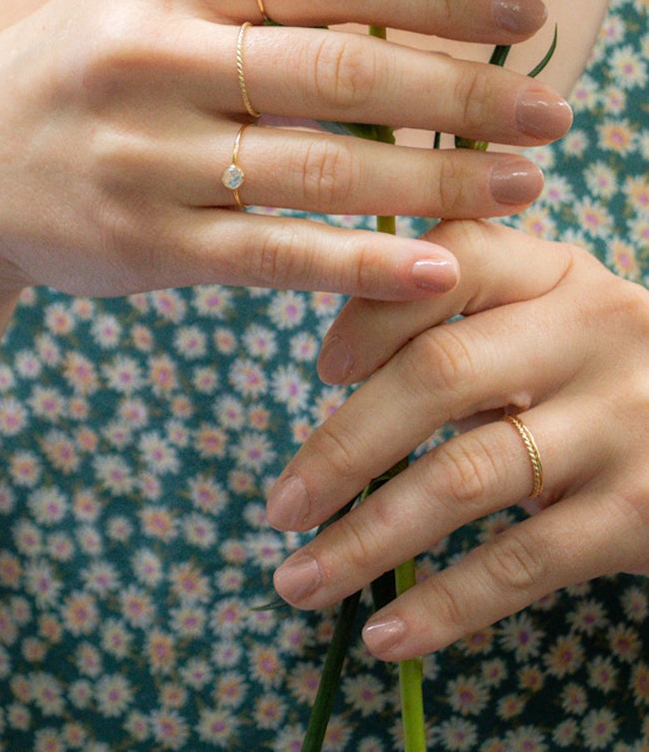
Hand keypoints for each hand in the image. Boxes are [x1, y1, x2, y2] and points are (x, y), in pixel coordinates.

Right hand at [0, 0, 567, 299]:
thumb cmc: (82, 72)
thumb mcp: (148, 1)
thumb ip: (259, 1)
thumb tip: (410, 18)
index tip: (525, 17)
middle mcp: (150, 54)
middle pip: (343, 73)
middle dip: (464, 94)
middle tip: (552, 112)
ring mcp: (144, 154)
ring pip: (323, 171)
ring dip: (440, 181)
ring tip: (523, 184)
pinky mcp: (144, 244)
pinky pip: (277, 255)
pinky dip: (366, 264)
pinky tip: (440, 268)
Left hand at [266, 220, 648, 657]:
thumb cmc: (609, 381)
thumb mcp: (557, 324)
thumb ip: (469, 324)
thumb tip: (338, 361)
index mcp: (559, 275)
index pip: (454, 261)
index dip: (376, 312)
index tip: (322, 369)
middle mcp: (591, 334)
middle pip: (440, 373)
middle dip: (344, 445)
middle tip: (282, 506)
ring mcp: (618, 424)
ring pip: (465, 476)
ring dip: (366, 538)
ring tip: (299, 581)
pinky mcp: (637, 513)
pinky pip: (520, 563)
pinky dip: (443, 603)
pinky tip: (387, 633)